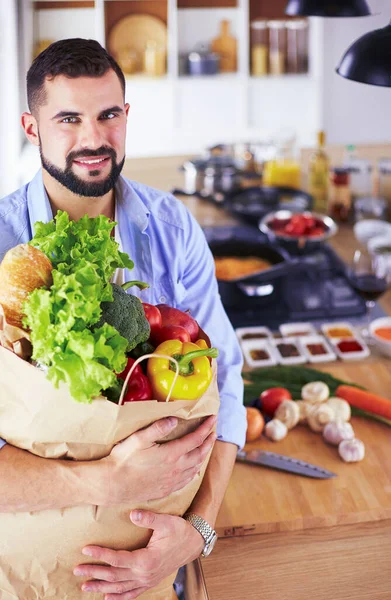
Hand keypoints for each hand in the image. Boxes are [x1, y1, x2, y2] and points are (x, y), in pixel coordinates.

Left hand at [74, 509, 204, 598]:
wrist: (193, 543)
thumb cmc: (179, 530)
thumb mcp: (166, 521)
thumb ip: (148, 518)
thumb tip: (132, 513)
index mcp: (146, 560)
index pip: (117, 559)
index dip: (101, 554)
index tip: (85, 550)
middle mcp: (144, 574)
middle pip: (114, 576)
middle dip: (94, 573)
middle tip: (77, 571)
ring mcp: (147, 580)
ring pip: (120, 587)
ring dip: (102, 587)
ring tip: (85, 587)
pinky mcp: (150, 581)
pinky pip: (132, 593)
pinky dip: (119, 597)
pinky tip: (108, 598)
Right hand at [101, 414, 216, 504]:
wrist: (113, 485)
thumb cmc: (123, 460)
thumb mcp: (138, 439)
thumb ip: (158, 428)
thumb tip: (175, 419)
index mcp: (172, 454)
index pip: (195, 438)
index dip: (206, 428)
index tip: (213, 419)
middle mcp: (176, 468)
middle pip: (200, 453)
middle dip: (209, 441)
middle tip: (213, 431)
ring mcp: (172, 481)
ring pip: (195, 467)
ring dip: (203, 455)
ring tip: (206, 446)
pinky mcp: (166, 489)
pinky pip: (187, 480)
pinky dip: (195, 471)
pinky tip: (194, 469)